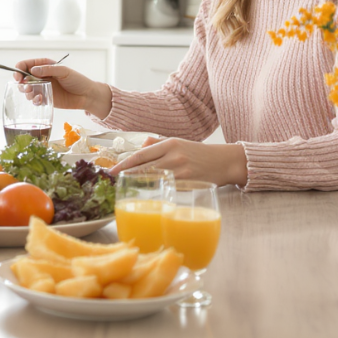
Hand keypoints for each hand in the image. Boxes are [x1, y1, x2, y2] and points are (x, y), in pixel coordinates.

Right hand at [14, 57, 111, 117]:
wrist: (86, 96)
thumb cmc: (77, 80)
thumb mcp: (64, 71)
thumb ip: (48, 69)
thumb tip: (32, 70)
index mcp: (44, 66)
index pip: (26, 65)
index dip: (19, 69)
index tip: (18, 77)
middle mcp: (40, 76)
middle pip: (22, 78)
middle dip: (21, 83)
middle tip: (27, 87)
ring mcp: (42, 88)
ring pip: (26, 90)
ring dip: (27, 92)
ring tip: (34, 94)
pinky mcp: (44, 98)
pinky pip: (33, 100)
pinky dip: (34, 100)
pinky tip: (40, 100)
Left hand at [108, 137, 247, 186]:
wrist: (225, 162)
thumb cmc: (199, 154)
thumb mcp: (179, 143)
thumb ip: (158, 144)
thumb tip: (140, 147)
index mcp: (170, 144)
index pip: (141, 155)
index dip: (124, 164)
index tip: (112, 170)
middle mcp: (174, 157)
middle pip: (143, 168)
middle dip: (126, 175)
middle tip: (112, 182)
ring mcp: (180, 172)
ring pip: (152, 179)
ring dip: (136, 184)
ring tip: (124, 187)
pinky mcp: (187, 184)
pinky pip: (165, 188)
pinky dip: (153, 191)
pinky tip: (144, 194)